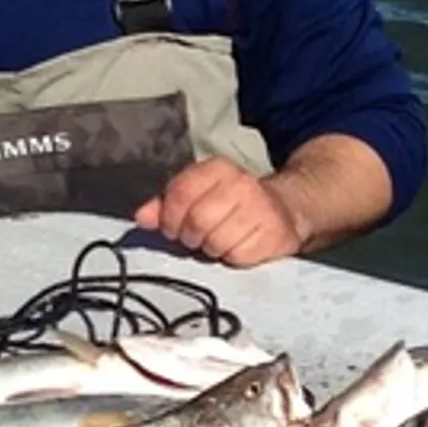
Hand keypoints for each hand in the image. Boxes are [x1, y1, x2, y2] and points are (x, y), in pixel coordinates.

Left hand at [133, 161, 305, 266]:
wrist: (286, 209)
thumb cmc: (233, 205)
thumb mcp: (199, 195)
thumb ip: (166, 205)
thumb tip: (141, 218)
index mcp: (217, 168)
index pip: (180, 193)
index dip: (169, 218)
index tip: (173, 228)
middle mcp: (241, 183)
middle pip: (196, 221)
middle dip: (190, 237)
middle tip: (197, 239)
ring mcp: (261, 208)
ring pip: (216, 241)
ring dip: (212, 248)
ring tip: (219, 242)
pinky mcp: (274, 233)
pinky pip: (238, 256)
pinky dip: (233, 258)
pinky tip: (239, 247)